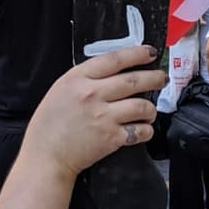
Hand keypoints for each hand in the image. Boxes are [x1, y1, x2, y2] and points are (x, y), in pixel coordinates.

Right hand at [26, 46, 165, 178]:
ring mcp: (104, 116)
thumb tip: (112, 71)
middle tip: (161, 78)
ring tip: (149, 110)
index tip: (150, 52)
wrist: (46, 155)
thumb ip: (84, 79)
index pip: (115, 59)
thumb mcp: (61, 89)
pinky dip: (146, 130)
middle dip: (154, 77)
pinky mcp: (112, 138)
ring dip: (151, 108)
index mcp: (78, 78)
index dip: (137, 53)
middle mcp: (93, 94)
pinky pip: (140, 130)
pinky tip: (143, 129)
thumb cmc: (49, 123)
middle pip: (134, 80)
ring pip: (142, 105)